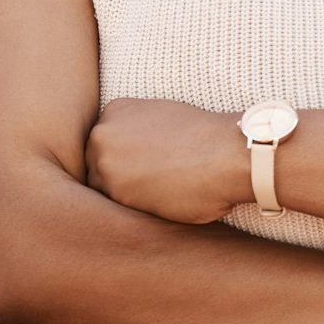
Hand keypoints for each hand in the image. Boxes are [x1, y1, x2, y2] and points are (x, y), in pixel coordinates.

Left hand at [84, 97, 245, 224]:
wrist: (226, 154)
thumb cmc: (206, 139)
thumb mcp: (164, 117)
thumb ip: (138, 130)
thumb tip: (132, 154)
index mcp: (115, 109)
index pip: (103, 144)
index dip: (123, 160)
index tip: (144, 166)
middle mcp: (102, 133)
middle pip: (96, 166)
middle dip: (117, 179)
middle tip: (150, 186)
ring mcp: (104, 163)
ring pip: (101, 192)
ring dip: (123, 199)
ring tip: (157, 198)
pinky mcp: (114, 194)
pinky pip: (112, 212)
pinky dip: (130, 214)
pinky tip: (156, 207)